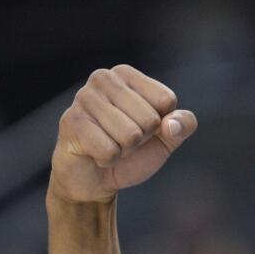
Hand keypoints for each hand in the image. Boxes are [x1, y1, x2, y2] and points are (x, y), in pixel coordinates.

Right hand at [50, 65, 196, 202]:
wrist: (94, 178)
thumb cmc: (132, 151)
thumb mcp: (166, 138)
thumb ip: (183, 125)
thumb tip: (172, 125)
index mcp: (127, 74)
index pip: (166, 100)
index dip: (160, 124)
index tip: (142, 127)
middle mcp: (103, 78)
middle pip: (150, 119)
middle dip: (141, 139)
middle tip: (122, 140)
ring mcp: (84, 98)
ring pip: (130, 136)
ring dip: (124, 151)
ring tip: (109, 145)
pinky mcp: (71, 122)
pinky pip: (109, 150)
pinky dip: (108, 160)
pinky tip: (95, 154)